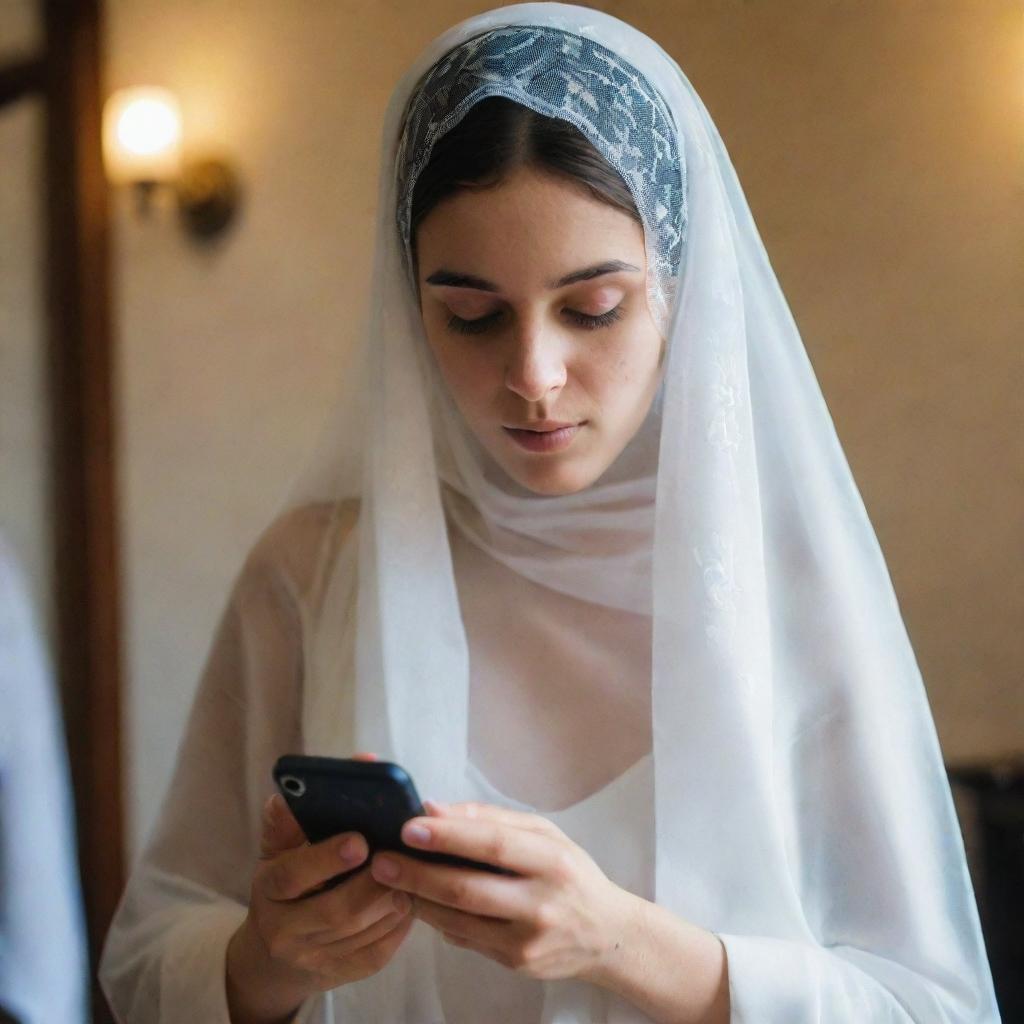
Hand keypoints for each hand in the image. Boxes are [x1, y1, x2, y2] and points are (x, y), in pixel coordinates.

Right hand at [226, 753, 414, 1023]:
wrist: (275, 951)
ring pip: (362, 931)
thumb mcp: (279, 848)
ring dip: (393, 900)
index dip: (326, 858)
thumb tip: (302, 787)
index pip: (292, 876)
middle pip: (336, 910)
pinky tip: (410, 899)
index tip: (360, 840)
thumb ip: (293, 817)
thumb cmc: (288, 881)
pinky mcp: (340, 974)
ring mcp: (313, 957)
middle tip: (400, 857)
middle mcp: (285, 930)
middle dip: (373, 883)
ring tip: (413, 872)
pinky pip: (377, 951)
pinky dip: (399, 924)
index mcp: (268, 890)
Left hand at [368, 799, 631, 982]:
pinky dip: (436, 918)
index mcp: (551, 860)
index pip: (493, 844)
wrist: (606, 934)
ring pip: (458, 919)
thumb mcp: (545, 834)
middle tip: (381, 859)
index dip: (449, 836)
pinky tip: (418, 901)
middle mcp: (541, 901)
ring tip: (389, 879)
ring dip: (417, 898)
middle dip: (417, 873)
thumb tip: (436, 807)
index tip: (410, 827)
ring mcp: (527, 938)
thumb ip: (491, 818)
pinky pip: (464, 938)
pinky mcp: (515, 962)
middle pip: (467, 888)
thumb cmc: (569, 873)